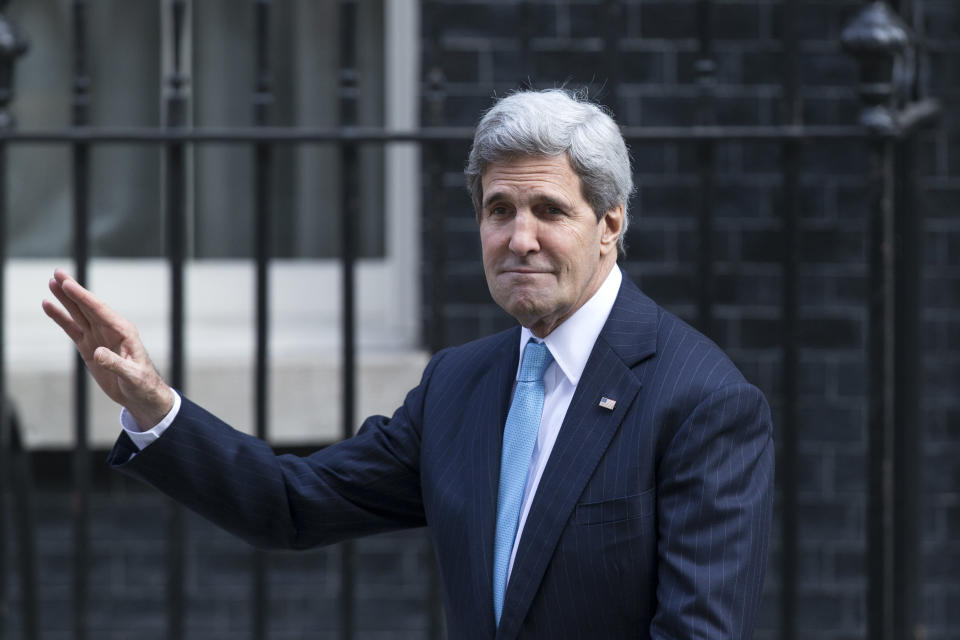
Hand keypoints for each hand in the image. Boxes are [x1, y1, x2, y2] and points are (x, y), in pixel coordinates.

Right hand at [41, 269, 173, 429]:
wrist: (142, 395)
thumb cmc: (142, 384)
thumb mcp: (132, 376)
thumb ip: (116, 364)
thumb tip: (97, 352)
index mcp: (123, 332)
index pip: (99, 310)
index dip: (83, 297)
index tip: (68, 284)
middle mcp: (110, 330)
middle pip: (87, 306)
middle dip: (73, 290)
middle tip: (57, 273)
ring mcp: (99, 337)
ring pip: (79, 314)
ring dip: (65, 299)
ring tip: (51, 283)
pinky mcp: (90, 347)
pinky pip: (73, 329)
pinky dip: (61, 318)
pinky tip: (50, 306)